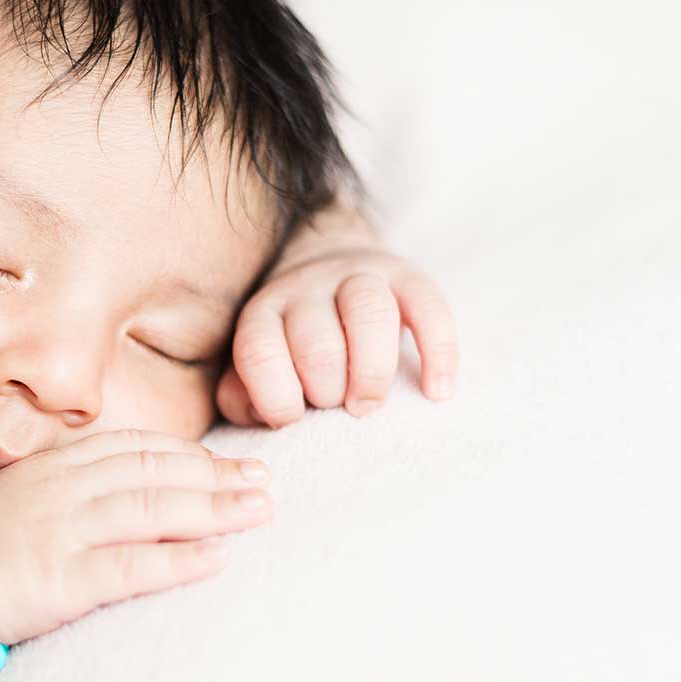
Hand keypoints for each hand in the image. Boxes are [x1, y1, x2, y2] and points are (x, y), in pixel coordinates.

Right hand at [0, 430, 272, 645]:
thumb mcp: (10, 503)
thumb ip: (58, 492)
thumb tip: (111, 495)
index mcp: (48, 468)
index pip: (131, 447)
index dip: (186, 453)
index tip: (227, 461)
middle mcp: (59, 490)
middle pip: (152, 471)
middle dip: (214, 474)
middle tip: (263, 481)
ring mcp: (59, 532)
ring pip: (152, 509)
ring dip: (213, 508)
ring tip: (257, 511)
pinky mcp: (60, 580)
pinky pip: (132, 566)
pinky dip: (180, 560)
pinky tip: (217, 558)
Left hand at [216, 241, 458, 428]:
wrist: (328, 262)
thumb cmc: (291, 339)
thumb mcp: (256, 361)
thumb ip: (242, 395)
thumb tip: (260, 418)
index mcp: (263, 313)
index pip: (259, 353)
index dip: (277, 398)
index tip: (295, 420)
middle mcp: (307, 289)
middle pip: (318, 343)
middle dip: (329, 391)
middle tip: (338, 409)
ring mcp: (357, 277)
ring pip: (369, 314)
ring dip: (372, 372)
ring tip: (369, 404)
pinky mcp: (406, 276)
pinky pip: (429, 308)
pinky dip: (437, 354)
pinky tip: (436, 391)